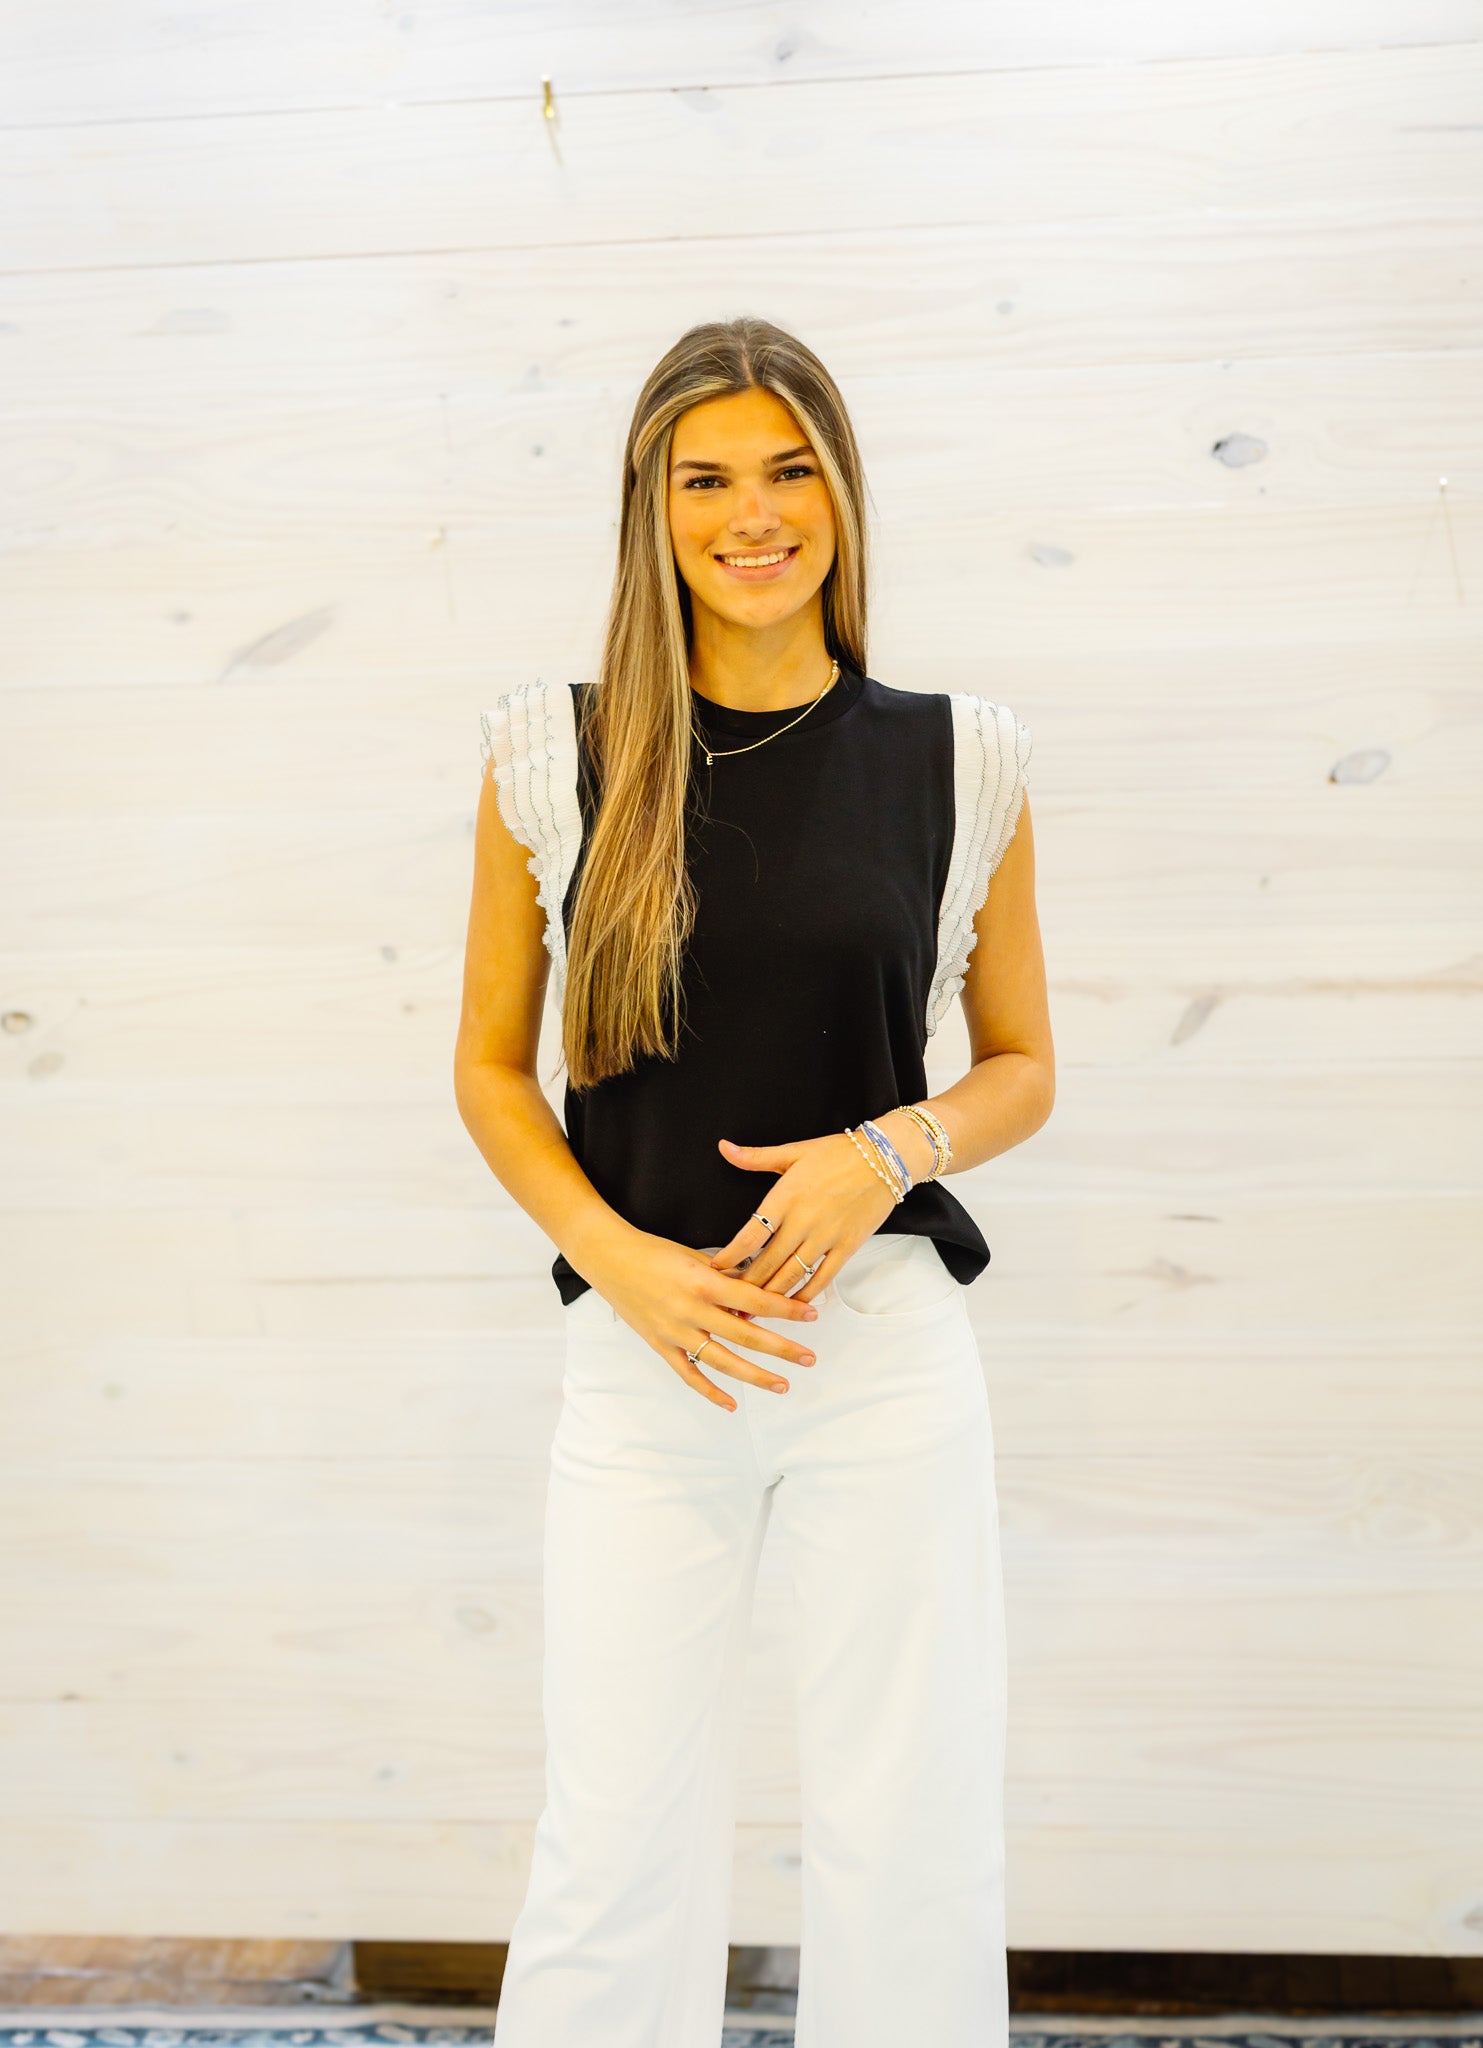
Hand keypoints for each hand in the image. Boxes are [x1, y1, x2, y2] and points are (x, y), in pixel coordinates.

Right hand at [579, 1226, 820, 1412]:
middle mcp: (691, 1310)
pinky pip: (689, 1375)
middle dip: (782, 1348)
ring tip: (783, 1385)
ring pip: (722, 1361)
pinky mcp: (660, 1345)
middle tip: (809, 1358)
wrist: (608, 1258)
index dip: (785, 1309)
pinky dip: (710, 1392)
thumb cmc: (653, 1251)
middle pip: (746, 1334)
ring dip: (755, 1376)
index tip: (811, 1315)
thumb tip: (762, 1286)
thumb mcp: (695, 1256)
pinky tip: (731, 1405)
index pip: (755, 1300)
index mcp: (703, 1281)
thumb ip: (728, 1275)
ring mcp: (675, 1332)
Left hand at [707, 1129, 899, 1303]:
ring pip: (792, 1275)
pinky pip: (823, 1278)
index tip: (717, 1269)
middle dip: (745, 1285)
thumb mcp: (793, 1151)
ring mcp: (826, 1237)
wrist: (884, 1158)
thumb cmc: (838, 1153)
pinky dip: (806, 1295)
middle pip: (767, 1262)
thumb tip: (725, 1148)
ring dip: (771, 1296)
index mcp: (784, 1197)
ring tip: (754, 1310)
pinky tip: (794, 1305)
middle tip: (729, 1300)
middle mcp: (803, 1221)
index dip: (730, 1256)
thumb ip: (755, 1157)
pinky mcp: (847, 1247)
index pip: (749, 1235)